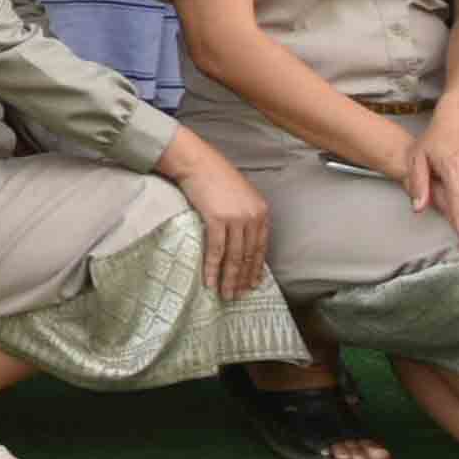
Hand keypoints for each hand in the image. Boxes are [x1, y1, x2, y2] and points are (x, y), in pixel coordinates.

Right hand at [166, 144, 273, 296]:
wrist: (197, 162)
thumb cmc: (215, 177)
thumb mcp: (240, 196)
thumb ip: (246, 216)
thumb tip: (243, 241)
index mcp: (261, 211)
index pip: (261, 247)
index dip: (256, 269)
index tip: (253, 284)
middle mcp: (252, 216)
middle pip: (249, 255)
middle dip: (243, 279)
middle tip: (239, 296)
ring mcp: (236, 218)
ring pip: (234, 257)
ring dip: (229, 279)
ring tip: (226, 295)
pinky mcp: (217, 219)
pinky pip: (216, 251)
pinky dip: (213, 268)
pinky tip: (210, 281)